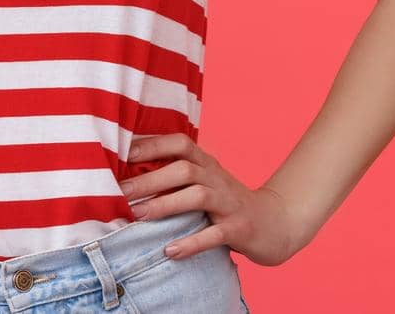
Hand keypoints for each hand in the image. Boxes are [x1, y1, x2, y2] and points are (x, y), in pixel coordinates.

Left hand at [119, 133, 304, 266]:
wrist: (274, 223)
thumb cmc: (226, 203)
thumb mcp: (205, 183)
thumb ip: (176, 176)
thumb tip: (129, 175)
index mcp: (207, 164)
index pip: (180, 143)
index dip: (153, 144)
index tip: (122, 152)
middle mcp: (218, 178)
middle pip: (184, 169)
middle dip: (150, 179)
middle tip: (120, 191)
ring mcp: (229, 203)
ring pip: (197, 196)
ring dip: (165, 205)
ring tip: (138, 215)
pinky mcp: (238, 229)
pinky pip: (214, 235)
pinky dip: (191, 243)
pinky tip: (171, 250)